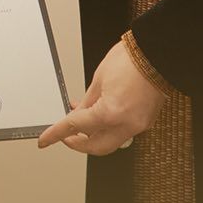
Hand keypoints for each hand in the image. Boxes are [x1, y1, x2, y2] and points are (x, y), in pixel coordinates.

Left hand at [38, 40, 163, 154]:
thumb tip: (77, 113)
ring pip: (110, 142)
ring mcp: (138, 126)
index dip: (56, 134)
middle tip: (65, 136)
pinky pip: (122, 133)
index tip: (46, 139)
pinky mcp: (145, 122)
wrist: (157, 54)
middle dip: (78, 144)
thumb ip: (87, 102)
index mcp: (110, 113)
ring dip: (93, 137)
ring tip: (81, 123)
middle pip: (96, 147)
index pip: (75, 127)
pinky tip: (100, 117)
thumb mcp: (98, 79)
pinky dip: (108, 129)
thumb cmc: (131, 60)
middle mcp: (126, 124)